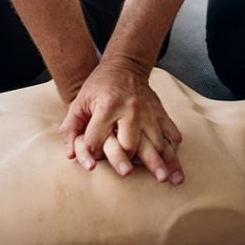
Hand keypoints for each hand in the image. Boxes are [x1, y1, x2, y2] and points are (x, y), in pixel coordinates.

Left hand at [58, 56, 183, 183]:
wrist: (124, 65)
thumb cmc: (98, 87)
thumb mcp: (79, 102)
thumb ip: (71, 127)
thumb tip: (69, 155)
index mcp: (107, 107)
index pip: (97, 139)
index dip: (91, 154)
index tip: (92, 165)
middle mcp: (130, 110)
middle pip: (130, 145)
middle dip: (126, 161)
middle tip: (127, 174)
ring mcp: (148, 112)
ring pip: (155, 142)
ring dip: (161, 162)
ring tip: (167, 180)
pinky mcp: (160, 112)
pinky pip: (171, 131)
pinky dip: (172, 147)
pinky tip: (175, 162)